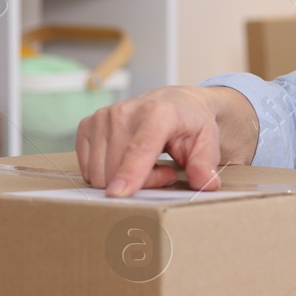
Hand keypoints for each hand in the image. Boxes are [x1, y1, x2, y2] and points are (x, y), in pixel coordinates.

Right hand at [76, 85, 256, 196]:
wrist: (174, 102)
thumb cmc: (190, 124)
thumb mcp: (207, 142)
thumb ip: (205, 165)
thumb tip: (206, 183)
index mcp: (158, 113)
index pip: (140, 149)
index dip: (130, 173)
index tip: (118, 193)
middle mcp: (125, 112)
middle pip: (118, 169)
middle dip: (142, 181)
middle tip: (163, 170)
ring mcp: (102, 117)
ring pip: (101, 172)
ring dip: (124, 177)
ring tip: (148, 162)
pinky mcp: (87, 125)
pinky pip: (88, 168)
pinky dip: (107, 171)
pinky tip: (127, 158)